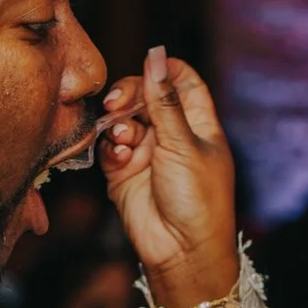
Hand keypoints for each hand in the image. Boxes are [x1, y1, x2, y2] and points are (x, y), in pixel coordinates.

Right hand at [99, 47, 237, 307]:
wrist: (183, 252)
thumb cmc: (198, 200)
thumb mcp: (183, 144)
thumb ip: (163, 100)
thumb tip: (156, 54)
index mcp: (198, 124)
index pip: (181, 80)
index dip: (163, 70)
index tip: (146, 68)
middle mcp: (172, 135)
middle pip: (145, 95)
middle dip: (129, 95)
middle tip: (116, 103)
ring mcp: (146, 153)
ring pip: (122, 120)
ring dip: (118, 123)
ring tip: (122, 138)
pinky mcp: (123, 173)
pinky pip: (109, 146)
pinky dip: (110, 146)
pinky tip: (118, 155)